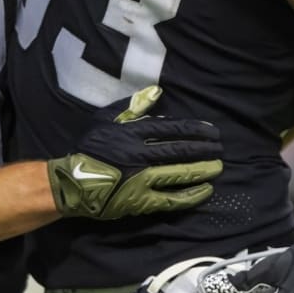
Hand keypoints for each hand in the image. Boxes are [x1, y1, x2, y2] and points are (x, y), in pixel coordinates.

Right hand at [48, 85, 223, 218]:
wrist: (73, 182)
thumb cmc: (90, 148)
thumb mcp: (105, 119)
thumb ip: (132, 105)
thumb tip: (157, 92)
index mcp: (132, 133)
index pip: (171, 129)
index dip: (194, 130)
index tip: (211, 131)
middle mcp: (139, 154)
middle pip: (179, 150)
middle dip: (203, 149)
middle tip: (220, 148)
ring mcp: (141, 179)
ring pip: (178, 173)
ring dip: (201, 169)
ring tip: (219, 167)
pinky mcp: (141, 200)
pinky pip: (171, 199)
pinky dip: (190, 195)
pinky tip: (206, 191)